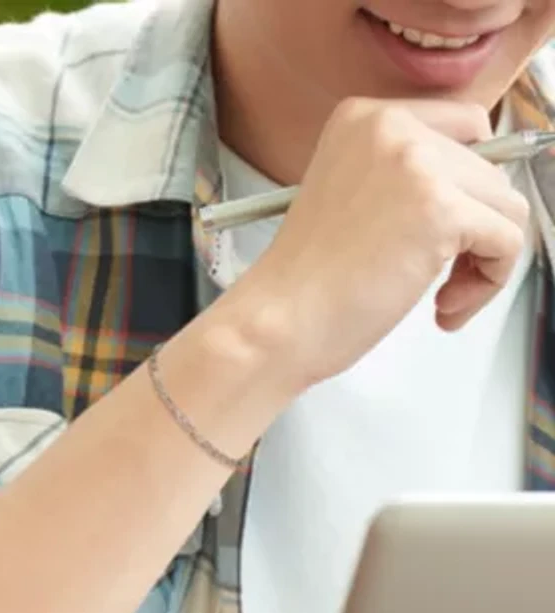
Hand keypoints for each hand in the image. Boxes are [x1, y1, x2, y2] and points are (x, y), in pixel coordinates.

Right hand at [241, 98, 529, 390]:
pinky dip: (488, 283)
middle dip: (473, 232)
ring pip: (506, 205)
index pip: (465, 127)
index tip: (450, 227)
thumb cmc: (306, 281)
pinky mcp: (440, 210)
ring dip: (483, 261)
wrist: (278, 319)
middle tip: (437, 278)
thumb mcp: (352, 199)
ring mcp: (417, 165)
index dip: (467, 185)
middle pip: (489, 171)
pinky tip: (444, 305)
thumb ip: (405, 178)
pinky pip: (508, 242)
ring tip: (440, 296)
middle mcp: (391, 129)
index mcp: (363, 119)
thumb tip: (477, 189)